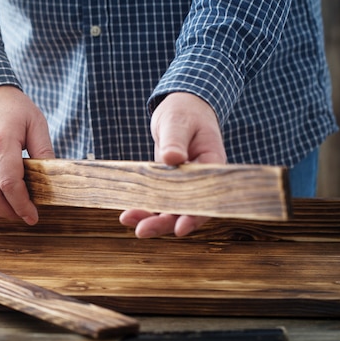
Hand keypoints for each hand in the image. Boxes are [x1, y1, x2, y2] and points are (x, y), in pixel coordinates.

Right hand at [0, 85, 54, 224]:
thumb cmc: (13, 108)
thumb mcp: (36, 122)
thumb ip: (44, 151)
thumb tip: (52, 179)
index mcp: (1, 142)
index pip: (9, 184)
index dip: (22, 205)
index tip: (33, 216)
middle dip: (10, 213)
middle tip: (25, 216)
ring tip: (14, 211)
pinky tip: (0, 203)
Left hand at [119, 92, 225, 236]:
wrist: (181, 109)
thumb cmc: (184, 112)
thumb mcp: (177, 122)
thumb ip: (175, 140)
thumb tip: (172, 158)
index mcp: (211, 165)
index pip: (207, 197)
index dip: (194, 216)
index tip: (180, 228)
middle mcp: (200, 180)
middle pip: (186, 210)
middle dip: (164, 223)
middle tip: (141, 231)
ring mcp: (184, 185)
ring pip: (171, 210)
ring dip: (151, 219)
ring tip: (127, 220)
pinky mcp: (169, 185)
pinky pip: (159, 202)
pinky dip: (145, 209)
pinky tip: (128, 214)